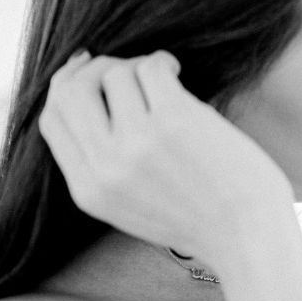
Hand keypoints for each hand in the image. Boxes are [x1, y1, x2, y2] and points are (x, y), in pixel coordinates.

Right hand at [38, 50, 294, 264]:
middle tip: (124, 67)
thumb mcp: (134, 208)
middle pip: (70, 91)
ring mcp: (138, 142)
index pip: (52, 121)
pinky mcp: (174, 121)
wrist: (250, 239)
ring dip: (137, 65)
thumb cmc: (205, 220)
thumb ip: (106, 170)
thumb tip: (92, 106)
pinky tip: (176, 70)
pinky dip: (160, 61)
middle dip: (93, 69)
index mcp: (90, 191)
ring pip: (113, 74)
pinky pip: (149, 68)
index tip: (84, 72)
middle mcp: (106, 167)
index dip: (65, 88)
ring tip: (164, 75)